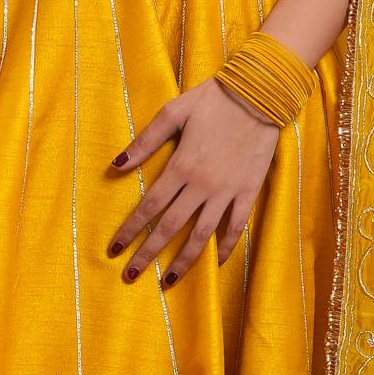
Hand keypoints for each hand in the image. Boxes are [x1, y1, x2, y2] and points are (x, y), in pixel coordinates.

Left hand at [106, 77, 280, 286]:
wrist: (259, 94)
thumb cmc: (212, 100)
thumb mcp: (173, 112)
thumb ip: (144, 141)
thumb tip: (116, 165)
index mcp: (180, 167)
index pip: (149, 207)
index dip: (130, 230)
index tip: (114, 250)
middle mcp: (202, 185)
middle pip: (169, 228)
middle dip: (148, 253)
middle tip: (130, 275)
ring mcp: (227, 191)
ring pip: (201, 235)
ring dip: (184, 260)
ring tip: (168, 280)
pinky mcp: (249, 191)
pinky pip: (236, 225)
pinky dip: (226, 246)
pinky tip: (215, 262)